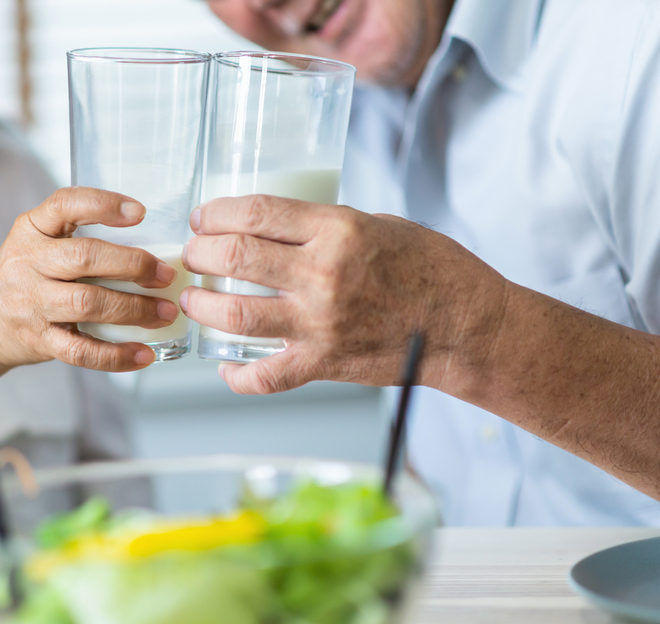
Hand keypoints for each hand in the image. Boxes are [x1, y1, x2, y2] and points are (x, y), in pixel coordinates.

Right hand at [0, 187, 179, 379]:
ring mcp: (31, 304)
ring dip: (134, 309)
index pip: (65, 205)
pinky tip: (143, 353)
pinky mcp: (39, 340)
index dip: (103, 205)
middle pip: (84, 258)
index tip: (140, 212)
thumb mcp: (38, 242)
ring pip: (88, 304)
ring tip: (165, 312)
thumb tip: (152, 247)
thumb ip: (78, 236)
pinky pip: (82, 350)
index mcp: (31, 230)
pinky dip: (116, 355)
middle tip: (165, 274)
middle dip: (132, 265)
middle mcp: (27, 263)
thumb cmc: (24, 275)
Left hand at [179, 195, 508, 393]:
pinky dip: (237, 375)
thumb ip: (326, 228)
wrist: (466, 326)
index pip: (257, 212)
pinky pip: (266, 376)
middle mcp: (323, 274)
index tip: (204, 217)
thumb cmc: (432, 270)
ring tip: (195, 299)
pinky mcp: (325, 363)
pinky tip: (225, 366)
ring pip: (235, 313)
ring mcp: (321, 323)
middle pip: (235, 256)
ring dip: (203, 305)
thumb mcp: (379, 224)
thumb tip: (277, 230)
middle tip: (194, 255)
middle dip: (200, 252)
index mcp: (338, 230)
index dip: (217, 212)